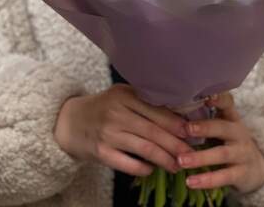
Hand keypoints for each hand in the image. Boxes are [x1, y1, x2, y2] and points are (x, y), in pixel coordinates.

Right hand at [54, 84, 192, 175]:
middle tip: (192, 153)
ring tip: (178, 165)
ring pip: (145, 148)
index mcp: (126, 95)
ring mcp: (109, 133)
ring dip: (165, 158)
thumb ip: (145, 101)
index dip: (177, 123)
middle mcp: (117, 112)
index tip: (193, 132)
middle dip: (176, 143)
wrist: (69, 121)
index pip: (157, 110)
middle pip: (154, 130)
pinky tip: (153, 169)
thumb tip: (179, 114)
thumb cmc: (104, 107)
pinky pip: (127, 163)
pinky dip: (143, 168)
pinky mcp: (101, 152)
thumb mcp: (122, 96)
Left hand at [177, 92, 263, 192]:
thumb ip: (205, 117)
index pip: (227, 104)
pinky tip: (190, 182)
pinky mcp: (242, 173)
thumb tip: (174, 106)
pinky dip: (207, 180)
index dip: (218, 99)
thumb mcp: (222, 127)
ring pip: (222, 154)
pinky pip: (223, 177)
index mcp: (231, 118)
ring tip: (181, 160)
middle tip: (186, 129)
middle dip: (205, 128)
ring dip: (200, 157)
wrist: (255, 168)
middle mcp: (239, 133)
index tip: (206, 96)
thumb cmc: (228, 142)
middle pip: (223, 127)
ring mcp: (242, 153)